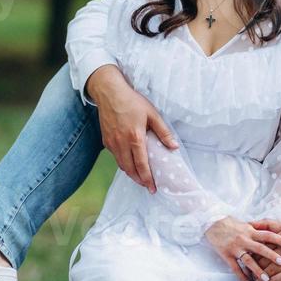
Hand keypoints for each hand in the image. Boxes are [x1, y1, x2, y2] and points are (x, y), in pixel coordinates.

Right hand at [86, 64, 177, 191]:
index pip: (141, 164)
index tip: (153, 188)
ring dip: (130, 174)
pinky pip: (115, 157)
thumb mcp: (152, 114)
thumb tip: (174, 147)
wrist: (110, 93)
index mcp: (135, 137)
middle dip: (139, 180)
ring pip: (121, 165)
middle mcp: (121, 143)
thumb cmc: (132, 101)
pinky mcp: (106, 141)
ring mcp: (112, 143)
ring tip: (140, 178)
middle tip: (148, 186)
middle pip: (129, 169)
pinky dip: (123, 163)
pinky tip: (129, 163)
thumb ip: (163, 132)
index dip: (147, 178)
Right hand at [204, 216, 280, 280]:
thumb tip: (276, 236)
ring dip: (257, 270)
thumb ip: (259, 232)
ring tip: (266, 279)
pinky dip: (242, 276)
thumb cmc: (232, 225)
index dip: (279, 239)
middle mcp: (244, 239)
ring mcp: (235, 248)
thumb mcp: (247, 226)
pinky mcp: (226, 255)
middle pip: (260, 248)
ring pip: (248, 260)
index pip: (268, 235)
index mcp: (251, 231)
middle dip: (271, 256)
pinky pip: (235, 268)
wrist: (213, 223)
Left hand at [249, 218, 280, 280]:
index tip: (244, 258)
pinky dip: (277, 279)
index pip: (263, 243)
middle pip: (266, 255)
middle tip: (246, 273)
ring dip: (263, 275)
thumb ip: (273, 225)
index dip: (252, 252)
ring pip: (275, 266)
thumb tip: (253, 223)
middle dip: (255, 265)